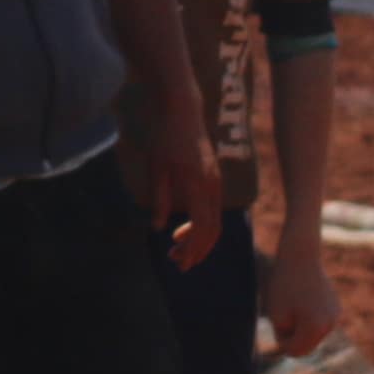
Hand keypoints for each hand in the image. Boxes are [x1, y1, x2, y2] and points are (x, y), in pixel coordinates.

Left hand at [156, 132, 225, 273]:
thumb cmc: (166, 137)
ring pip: (215, 221)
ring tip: (177, 248)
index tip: (180, 263)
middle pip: (213, 229)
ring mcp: (216, 183)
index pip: (201, 227)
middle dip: (197, 250)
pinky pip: (213, 210)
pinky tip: (184, 228)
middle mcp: (212, 186)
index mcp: (198, 185)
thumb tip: (158, 228)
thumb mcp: (157, 169)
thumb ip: (160, 199)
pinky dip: (201, 225)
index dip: (193, 249)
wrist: (184, 109)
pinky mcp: (214, 179)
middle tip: (178, 264)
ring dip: (198, 239)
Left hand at [265, 235, 341, 357]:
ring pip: (314, 335)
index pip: (295, 351)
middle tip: (284, 313)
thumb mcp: (277, 316)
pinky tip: (304, 300)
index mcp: (315, 328)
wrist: (300, 257)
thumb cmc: (284, 286)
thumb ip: (286, 338)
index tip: (277, 321)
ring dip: (302, 327)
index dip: (282, 340)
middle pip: (307, 346)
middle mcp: (330, 324)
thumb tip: (296, 350)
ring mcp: (336, 316)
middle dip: (293, 336)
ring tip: (294, 304)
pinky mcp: (337, 308)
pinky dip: (310, 318)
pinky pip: (320, 323)